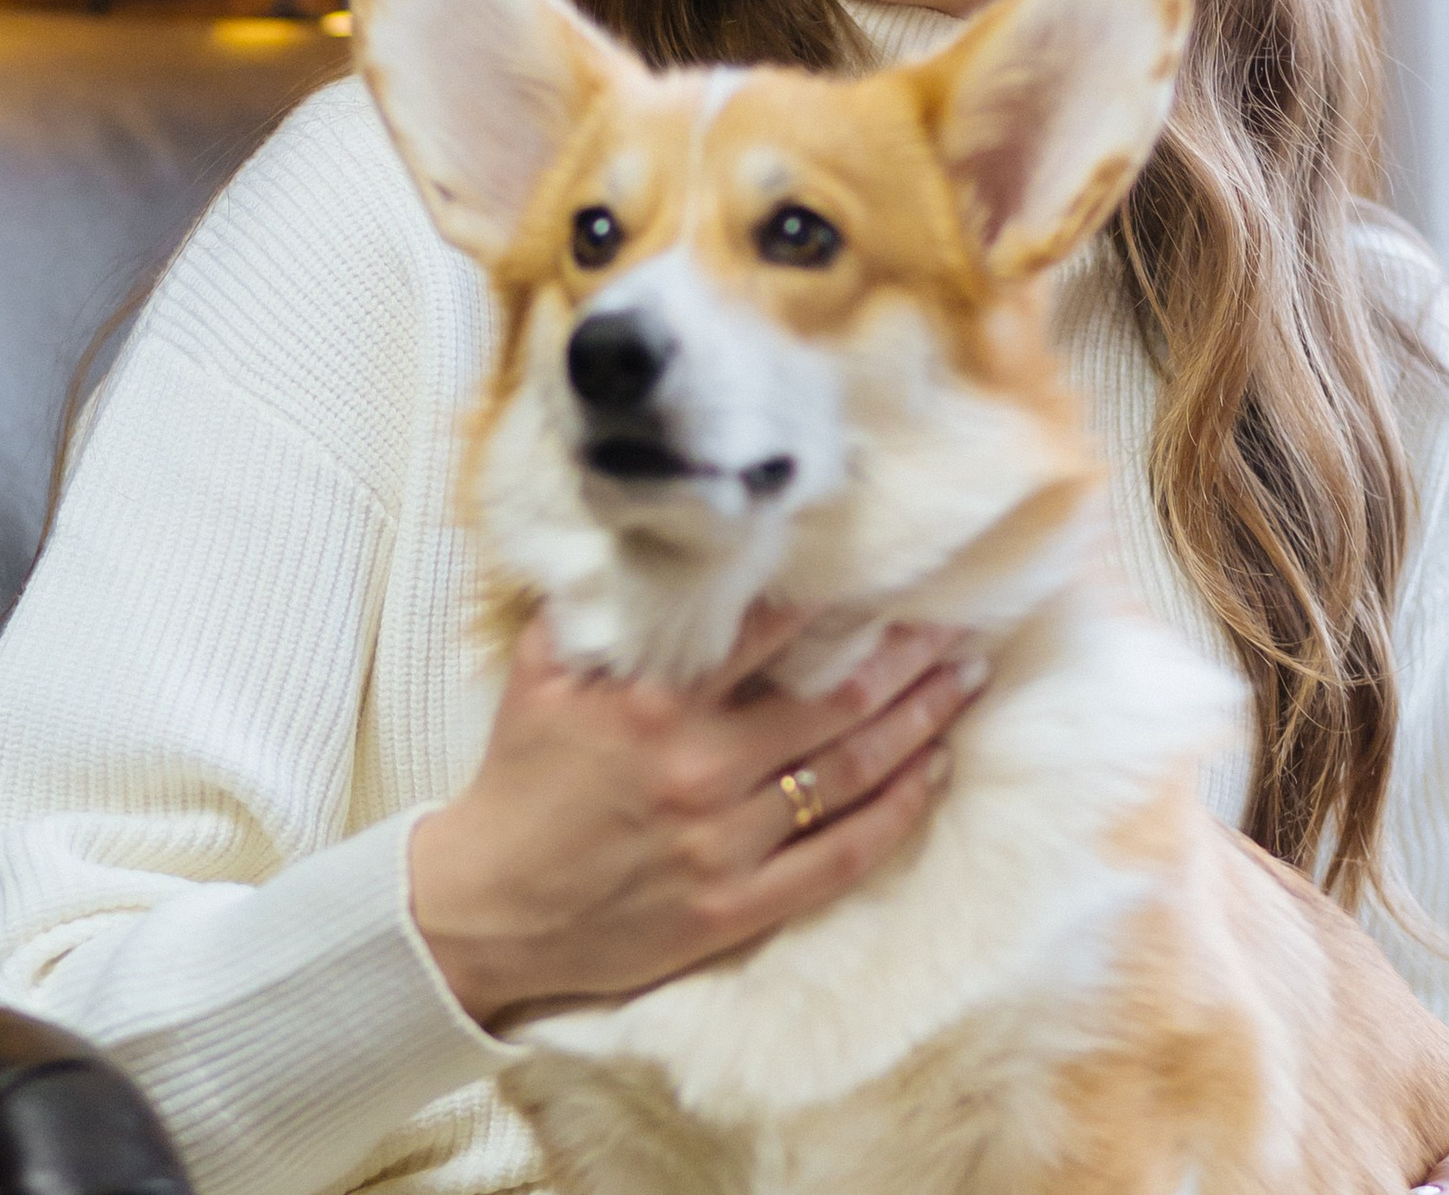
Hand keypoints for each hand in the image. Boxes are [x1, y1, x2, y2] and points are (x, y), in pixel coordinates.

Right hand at [408, 606, 987, 1025]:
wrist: (486, 908)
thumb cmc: (518, 783)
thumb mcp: (543, 674)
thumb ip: (599, 607)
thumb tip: (650, 541)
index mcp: (656, 703)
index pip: (770, 631)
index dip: (839, 599)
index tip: (891, 574)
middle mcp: (699, 767)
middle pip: (834, 700)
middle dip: (907, 658)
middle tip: (959, 626)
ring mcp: (723, 843)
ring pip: (850, 772)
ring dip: (917, 723)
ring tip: (962, 684)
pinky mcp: (735, 908)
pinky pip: (839, 858)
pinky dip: (894, 813)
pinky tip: (930, 775)